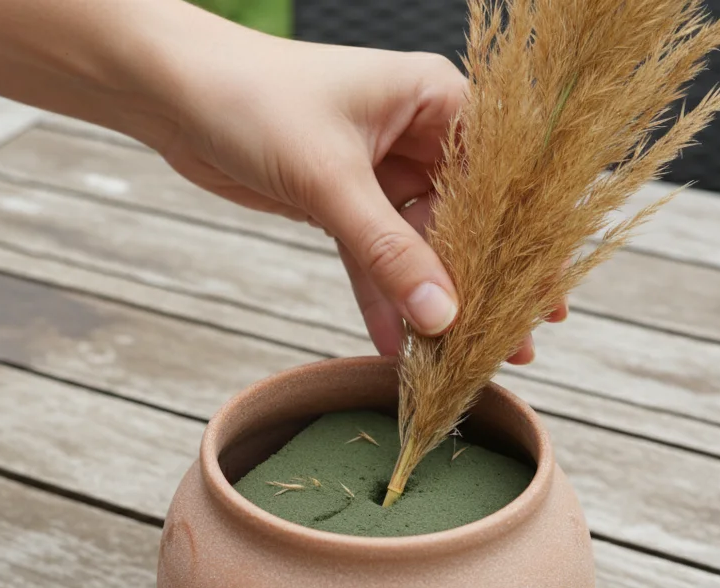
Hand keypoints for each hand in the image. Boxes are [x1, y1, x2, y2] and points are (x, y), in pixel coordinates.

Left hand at [150, 32, 566, 363]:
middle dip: (483, 284)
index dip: (527, 243)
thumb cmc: (254, 101)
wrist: (172, 93)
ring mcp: (382, 167)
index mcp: (435, 99)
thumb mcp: (330, 180)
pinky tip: (395, 348)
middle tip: (511, 347)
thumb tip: (443, 318)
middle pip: (469, 218)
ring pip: (421, 245)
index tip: (547, 301)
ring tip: (458, 361)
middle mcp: (419, 132)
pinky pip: (375, 256)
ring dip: (432, 301)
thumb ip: (388, 253)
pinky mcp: (344, 198)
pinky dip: (381, 298)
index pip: (501, 178)